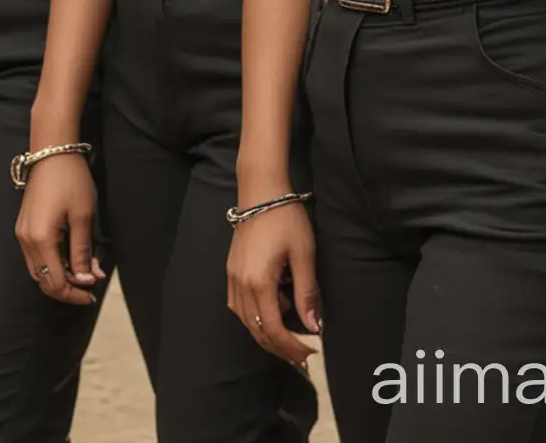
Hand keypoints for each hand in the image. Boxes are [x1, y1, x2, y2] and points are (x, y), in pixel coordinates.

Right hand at [15, 152, 105, 304]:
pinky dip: (52, 264)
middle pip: (44, 281)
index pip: (55, 282)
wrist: (52, 151)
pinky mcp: (23, 227)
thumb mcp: (83, 216)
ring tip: (82, 274)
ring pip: (39, 271)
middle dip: (67, 289)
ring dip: (59, 277)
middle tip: (90, 288)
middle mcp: (26, 241)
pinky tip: (69, 259)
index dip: (74, 294)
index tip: (92, 295)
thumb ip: (82, 251)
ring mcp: (22, 234)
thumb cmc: (71, 180)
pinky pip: (36, 256)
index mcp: (41, 239)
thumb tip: (85, 279)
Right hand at [227, 201, 319, 368]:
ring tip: (290, 340)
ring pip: (245, 321)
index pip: (274, 329)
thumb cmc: (286, 218)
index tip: (310, 354)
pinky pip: (238, 306)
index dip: (291, 347)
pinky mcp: (231, 271)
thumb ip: (307, 292)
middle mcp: (241, 284)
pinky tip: (270, 314)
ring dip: (266, 335)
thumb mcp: (303, 254)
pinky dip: (254, 318)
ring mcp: (232, 278)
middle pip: (257, 331)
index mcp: (259, 282)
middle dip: (280, 348)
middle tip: (302, 357)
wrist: (261, 190)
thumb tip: (314, 326)